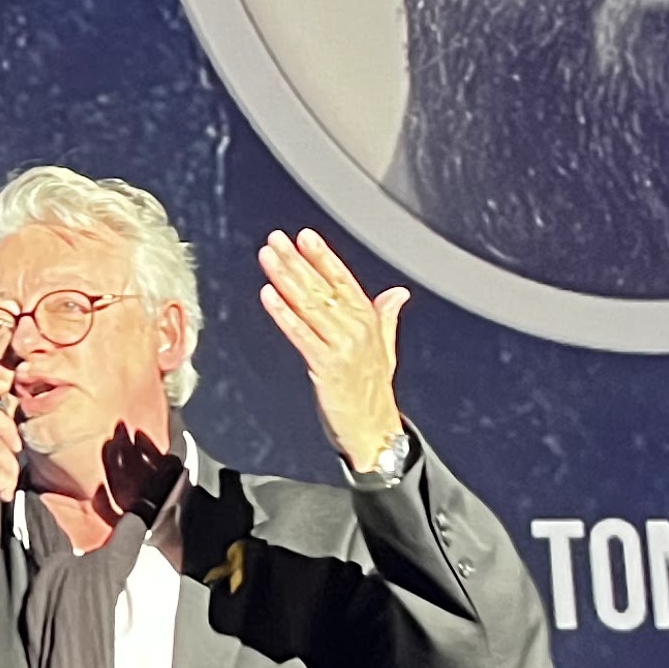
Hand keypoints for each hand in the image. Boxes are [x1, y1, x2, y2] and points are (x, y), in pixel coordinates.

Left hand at [257, 227, 407, 473]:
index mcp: (369, 322)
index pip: (344, 281)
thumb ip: (387, 317)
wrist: (375, 431)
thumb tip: (398, 293)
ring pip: (310, 306)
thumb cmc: (374, 393)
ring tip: (269, 258)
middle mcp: (357, 330)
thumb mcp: (386, 349)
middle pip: (322, 288)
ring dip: (287, 279)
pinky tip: (269, 296)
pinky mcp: (326, 366)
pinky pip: (301, 335)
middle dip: (297, 262)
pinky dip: (284, 314)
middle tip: (276, 240)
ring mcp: (342, 347)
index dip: (324, 257)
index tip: (305, 236)